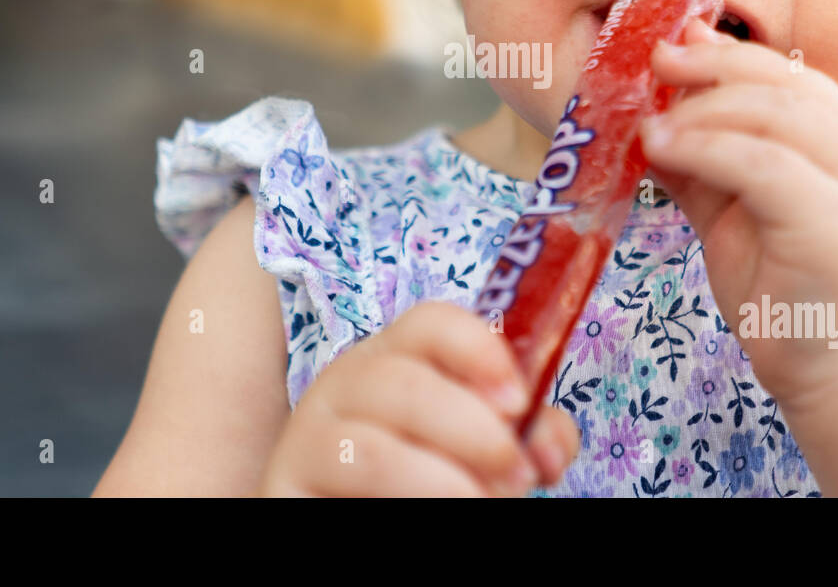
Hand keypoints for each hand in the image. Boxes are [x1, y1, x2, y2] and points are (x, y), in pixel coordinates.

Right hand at [259, 301, 580, 495]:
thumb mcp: (474, 450)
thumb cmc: (416, 484)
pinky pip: (356, 469)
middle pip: (405, 378)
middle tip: (519, 472)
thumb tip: (548, 444)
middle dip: (474, 425)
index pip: (430, 322)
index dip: (478, 348)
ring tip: (489, 499)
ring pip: (376, 434)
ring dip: (444, 472)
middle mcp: (346, 381)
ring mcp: (311, 429)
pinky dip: (415, 489)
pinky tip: (448, 508)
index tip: (521, 400)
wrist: (349, 514)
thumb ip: (521, 436)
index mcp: (394, 359)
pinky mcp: (288, 476)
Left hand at [638, 18, 837, 409]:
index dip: (731, 54)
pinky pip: (766, 168)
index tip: (675, 42)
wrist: (837, 369)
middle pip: (786, 85)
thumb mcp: (734, 211)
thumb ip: (704, 163)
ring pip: (778, 118)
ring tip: (648, 123)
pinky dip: (708, 150)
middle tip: (655, 63)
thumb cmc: (786, 288)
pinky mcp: (836, 228)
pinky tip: (663, 150)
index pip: (791, 77)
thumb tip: (650, 119)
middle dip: (715, 66)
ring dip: (702, 111)